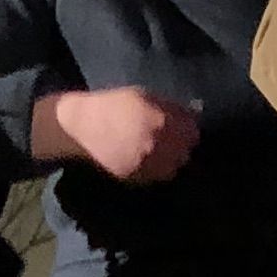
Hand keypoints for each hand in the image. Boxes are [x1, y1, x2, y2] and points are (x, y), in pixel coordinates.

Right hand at [32, 86, 199, 183]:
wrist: (82, 127)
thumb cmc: (113, 106)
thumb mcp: (144, 97)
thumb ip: (170, 107)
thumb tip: (194, 113)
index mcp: (161, 121)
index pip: (192, 133)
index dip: (187, 130)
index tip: (181, 128)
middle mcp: (158, 145)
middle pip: (185, 153)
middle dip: (180, 146)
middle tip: (169, 140)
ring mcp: (147, 165)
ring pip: (172, 168)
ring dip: (169, 161)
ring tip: (157, 152)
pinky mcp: (135, 179)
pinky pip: (155, 177)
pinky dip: (154, 170)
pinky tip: (144, 160)